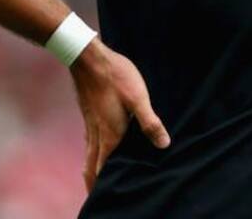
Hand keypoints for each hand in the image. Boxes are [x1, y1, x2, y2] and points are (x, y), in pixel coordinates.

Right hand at [69, 39, 169, 191]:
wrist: (87, 57)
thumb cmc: (115, 76)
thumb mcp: (138, 98)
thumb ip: (150, 122)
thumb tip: (164, 145)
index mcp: (109, 134)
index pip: (103, 169)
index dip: (105, 184)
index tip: (110, 194)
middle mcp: (96, 133)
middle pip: (91, 167)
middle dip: (94, 183)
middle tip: (99, 195)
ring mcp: (89, 123)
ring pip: (88, 154)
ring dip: (93, 168)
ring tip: (99, 176)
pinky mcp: (88, 113)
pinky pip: (88, 140)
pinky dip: (92, 151)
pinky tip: (99, 145)